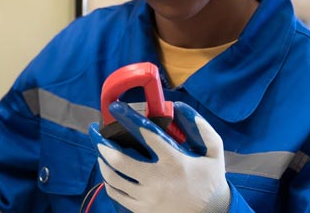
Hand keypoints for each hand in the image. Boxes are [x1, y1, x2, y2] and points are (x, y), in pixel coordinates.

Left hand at [89, 101, 229, 212]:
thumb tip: (179, 107)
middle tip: (95, 132)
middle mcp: (157, 179)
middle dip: (102, 143)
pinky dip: (108, 180)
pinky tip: (108, 171)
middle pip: (119, 160)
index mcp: (174, 161)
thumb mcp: (214, 151)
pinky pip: (116, 193)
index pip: (147, 134)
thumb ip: (200, 127)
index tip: (115, 107)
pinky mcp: (142, 209)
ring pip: (113, 178)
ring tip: (100, 150)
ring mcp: (147, 196)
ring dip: (102, 161)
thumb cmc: (211, 180)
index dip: (128, 118)